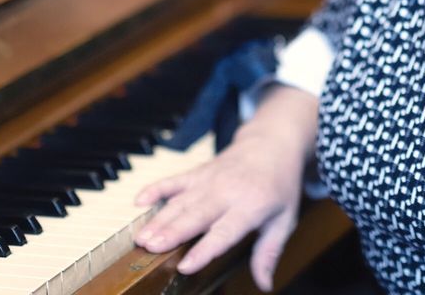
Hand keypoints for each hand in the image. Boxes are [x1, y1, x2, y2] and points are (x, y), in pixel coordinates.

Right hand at [133, 86, 317, 290]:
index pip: (225, 232)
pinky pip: (174, 180)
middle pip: (196, 215)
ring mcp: (210, 180)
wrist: (272, 143)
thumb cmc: (280, 185)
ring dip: (159, 218)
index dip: (205, 250)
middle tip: (150, 248)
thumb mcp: (285, 219)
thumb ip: (269, 252)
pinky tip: (139, 201)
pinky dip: (156, 189)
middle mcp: (227, 192)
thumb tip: (265, 284)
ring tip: (141, 236)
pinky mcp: (199, 172)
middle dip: (172, 232)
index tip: (186, 266)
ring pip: (181, 201)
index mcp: (251, 206)